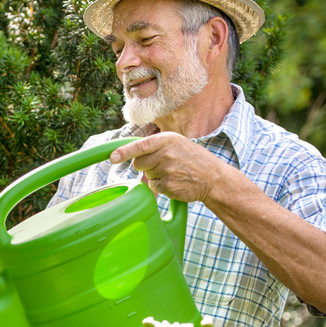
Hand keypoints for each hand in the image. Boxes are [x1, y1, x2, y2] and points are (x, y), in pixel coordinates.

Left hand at [109, 132, 228, 203]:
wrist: (213, 178)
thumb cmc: (193, 159)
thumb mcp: (177, 143)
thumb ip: (156, 145)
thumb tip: (131, 154)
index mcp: (167, 140)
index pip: (140, 145)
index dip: (124, 152)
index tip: (112, 157)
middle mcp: (166, 154)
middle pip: (138, 163)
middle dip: (145, 165)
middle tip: (162, 164)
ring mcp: (167, 171)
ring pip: (147, 175)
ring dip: (155, 175)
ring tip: (173, 172)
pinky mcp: (168, 186)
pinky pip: (154, 186)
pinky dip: (161, 186)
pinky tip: (175, 181)